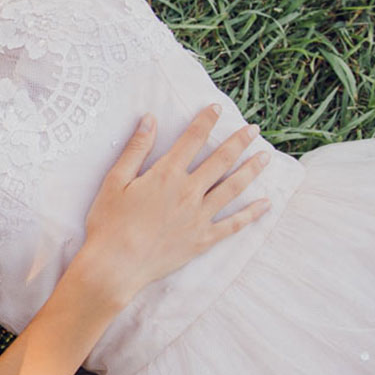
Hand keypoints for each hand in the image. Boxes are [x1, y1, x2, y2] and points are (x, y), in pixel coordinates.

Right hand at [66, 106, 271, 304]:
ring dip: (251, 170)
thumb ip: (136, 149)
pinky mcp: (202, 240)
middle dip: (239, 142)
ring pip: (233, 188)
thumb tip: (150, 119)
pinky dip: (251, 214)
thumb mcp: (115, 181)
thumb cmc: (109, 223)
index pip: (192, 140)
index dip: (205, 121)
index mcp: (166, 175)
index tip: (217, 108)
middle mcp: (188, 192)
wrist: (115, 265)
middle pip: (221, 160)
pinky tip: (265, 204)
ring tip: (265, 157)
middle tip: (254, 129)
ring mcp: (199, 217)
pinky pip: (233, 225)